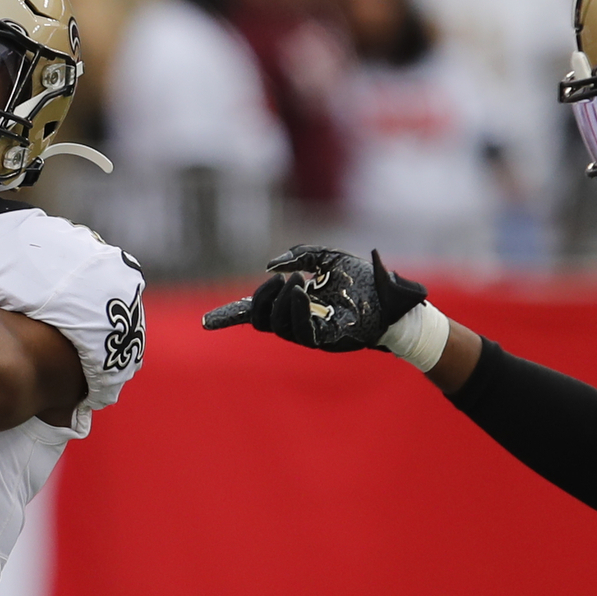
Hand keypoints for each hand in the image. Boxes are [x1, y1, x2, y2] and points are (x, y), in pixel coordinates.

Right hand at [201, 247, 447, 367]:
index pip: (253, 313)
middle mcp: (295, 321)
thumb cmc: (362, 280)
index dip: (228, 317)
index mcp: (292, 304)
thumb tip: (272, 267)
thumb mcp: (329, 257)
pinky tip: (304, 294)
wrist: (391, 297)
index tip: (205, 323)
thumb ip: (301, 255)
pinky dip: (296, 311)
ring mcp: (308, 333)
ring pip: (275, 327)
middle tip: (283, 279)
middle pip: (259, 320)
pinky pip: (300, 332)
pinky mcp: (325, 340)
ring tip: (296, 282)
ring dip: (280, 302)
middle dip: (261, 299)